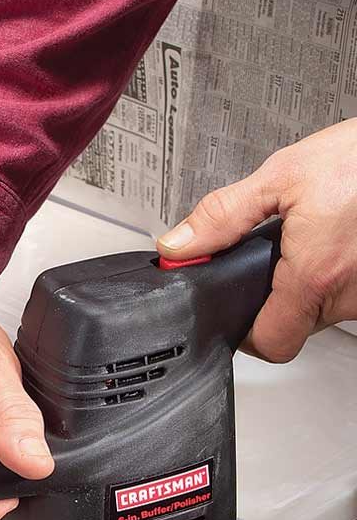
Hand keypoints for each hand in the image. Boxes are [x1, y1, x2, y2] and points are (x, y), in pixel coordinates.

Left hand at [156, 119, 356, 361]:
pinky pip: (348, 294)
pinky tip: (332, 242)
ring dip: (305, 284)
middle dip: (271, 296)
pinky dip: (334, 274)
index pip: (270, 343)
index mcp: (315, 273)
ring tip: (303, 241)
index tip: (231, 308)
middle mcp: (349, 293)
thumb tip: (179, 244)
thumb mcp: (280, 177)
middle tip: (266, 258)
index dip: (244, 334)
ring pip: (323, 310)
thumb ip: (222, 216)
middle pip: (293, 324)